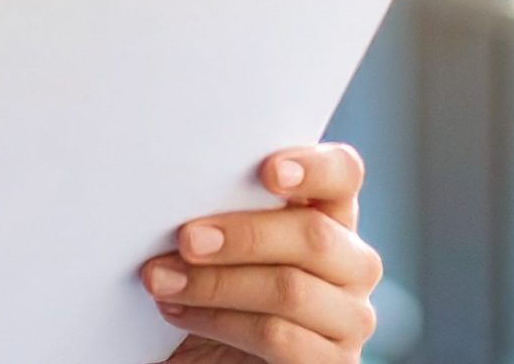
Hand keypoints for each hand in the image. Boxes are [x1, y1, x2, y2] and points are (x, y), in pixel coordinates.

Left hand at [141, 143, 381, 363]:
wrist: (204, 353)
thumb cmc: (212, 280)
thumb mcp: (218, 236)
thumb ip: (221, 204)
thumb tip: (178, 182)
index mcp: (329, 214)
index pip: (345, 174)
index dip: (315, 168)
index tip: (268, 171)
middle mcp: (352, 263)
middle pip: (313, 236)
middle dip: (243, 236)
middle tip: (186, 239)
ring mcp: (349, 319)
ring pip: (290, 290)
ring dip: (215, 284)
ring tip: (161, 279)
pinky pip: (278, 338)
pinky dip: (220, 322)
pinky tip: (179, 312)